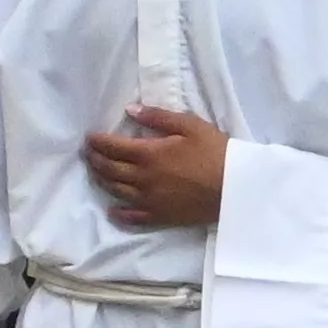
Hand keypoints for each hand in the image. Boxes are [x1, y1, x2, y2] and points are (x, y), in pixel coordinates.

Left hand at [80, 108, 231, 229]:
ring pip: (116, 190)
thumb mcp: (191, 126)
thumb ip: (159, 117)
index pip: (113, 147)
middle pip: (109, 169)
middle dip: (95, 159)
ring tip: (97, 173)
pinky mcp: (160, 216)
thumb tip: (130, 110)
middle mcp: (142, 178)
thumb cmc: (217, 153)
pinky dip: (119, 213)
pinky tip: (113, 210)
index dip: (98, 141)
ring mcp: (149, 200)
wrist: (238, 188)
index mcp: (149, 154)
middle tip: (89, 153)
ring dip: (102, 180)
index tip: (90, 137)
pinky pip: (133, 217)